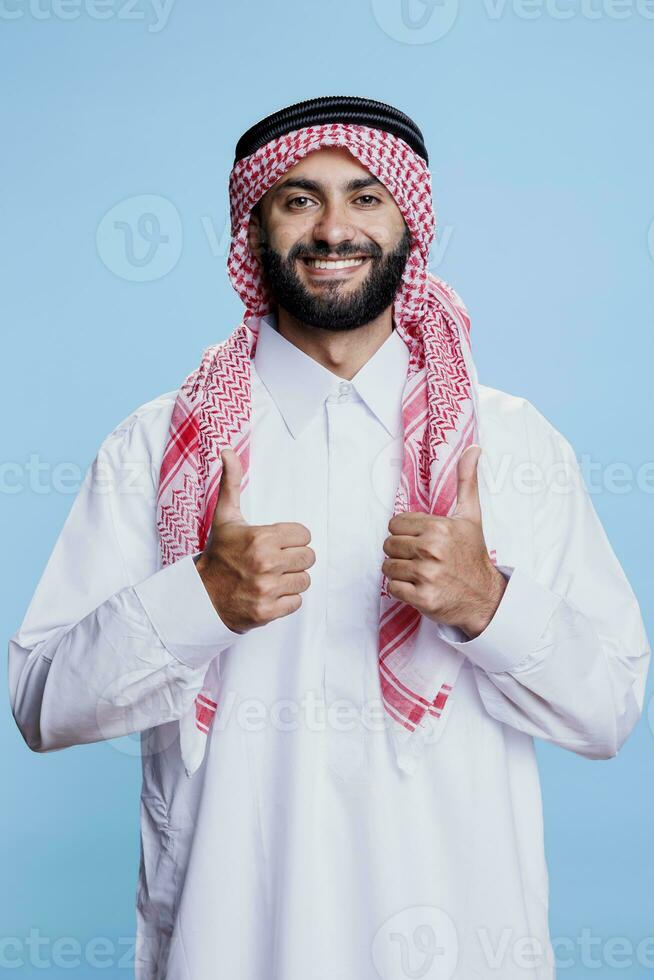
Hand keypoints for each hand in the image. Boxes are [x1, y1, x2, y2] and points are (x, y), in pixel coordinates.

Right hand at [195, 449, 315, 633]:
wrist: (200, 595)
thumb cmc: (219, 553)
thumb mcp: (225, 516)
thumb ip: (231, 482)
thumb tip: (226, 450)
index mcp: (261, 538)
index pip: (305, 535)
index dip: (292, 539)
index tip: (277, 543)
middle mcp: (265, 563)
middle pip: (309, 557)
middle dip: (294, 559)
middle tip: (276, 561)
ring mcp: (266, 589)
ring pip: (305, 580)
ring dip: (292, 579)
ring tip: (272, 577)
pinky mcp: (267, 611)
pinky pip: (297, 602)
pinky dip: (286, 600)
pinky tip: (270, 593)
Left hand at [381, 445, 506, 638]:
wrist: (485, 597)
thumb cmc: (473, 554)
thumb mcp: (471, 516)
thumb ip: (466, 481)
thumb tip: (473, 448)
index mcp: (438, 527)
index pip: (395, 524)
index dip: (406, 533)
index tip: (423, 541)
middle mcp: (431, 549)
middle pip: (388, 545)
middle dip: (401, 552)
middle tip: (422, 558)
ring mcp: (426, 575)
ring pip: (387, 567)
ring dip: (400, 571)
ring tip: (421, 573)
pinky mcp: (422, 598)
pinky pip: (392, 588)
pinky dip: (402, 590)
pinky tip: (420, 587)